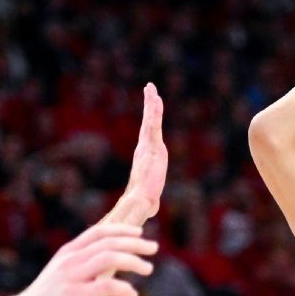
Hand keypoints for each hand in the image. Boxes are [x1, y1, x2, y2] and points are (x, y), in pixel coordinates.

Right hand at [14, 223, 156, 295]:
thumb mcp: (59, 276)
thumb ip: (78, 267)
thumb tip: (102, 267)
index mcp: (68, 253)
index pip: (99, 232)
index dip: (122, 230)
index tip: (139, 233)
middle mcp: (71, 260)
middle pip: (109, 242)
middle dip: (135, 242)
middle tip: (154, 247)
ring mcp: (73, 277)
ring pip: (110, 257)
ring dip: (133, 260)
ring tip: (148, 269)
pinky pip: (107, 286)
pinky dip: (124, 288)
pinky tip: (132, 295)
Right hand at [116, 83, 168, 224]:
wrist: (139, 201)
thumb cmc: (143, 202)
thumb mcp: (151, 196)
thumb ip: (152, 198)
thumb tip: (152, 208)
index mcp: (145, 155)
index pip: (148, 132)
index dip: (150, 119)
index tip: (152, 105)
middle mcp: (144, 147)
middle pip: (147, 121)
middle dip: (149, 104)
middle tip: (149, 87)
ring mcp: (148, 145)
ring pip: (150, 120)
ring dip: (151, 103)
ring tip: (151, 88)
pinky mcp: (153, 146)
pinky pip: (153, 125)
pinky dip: (154, 112)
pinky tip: (155, 100)